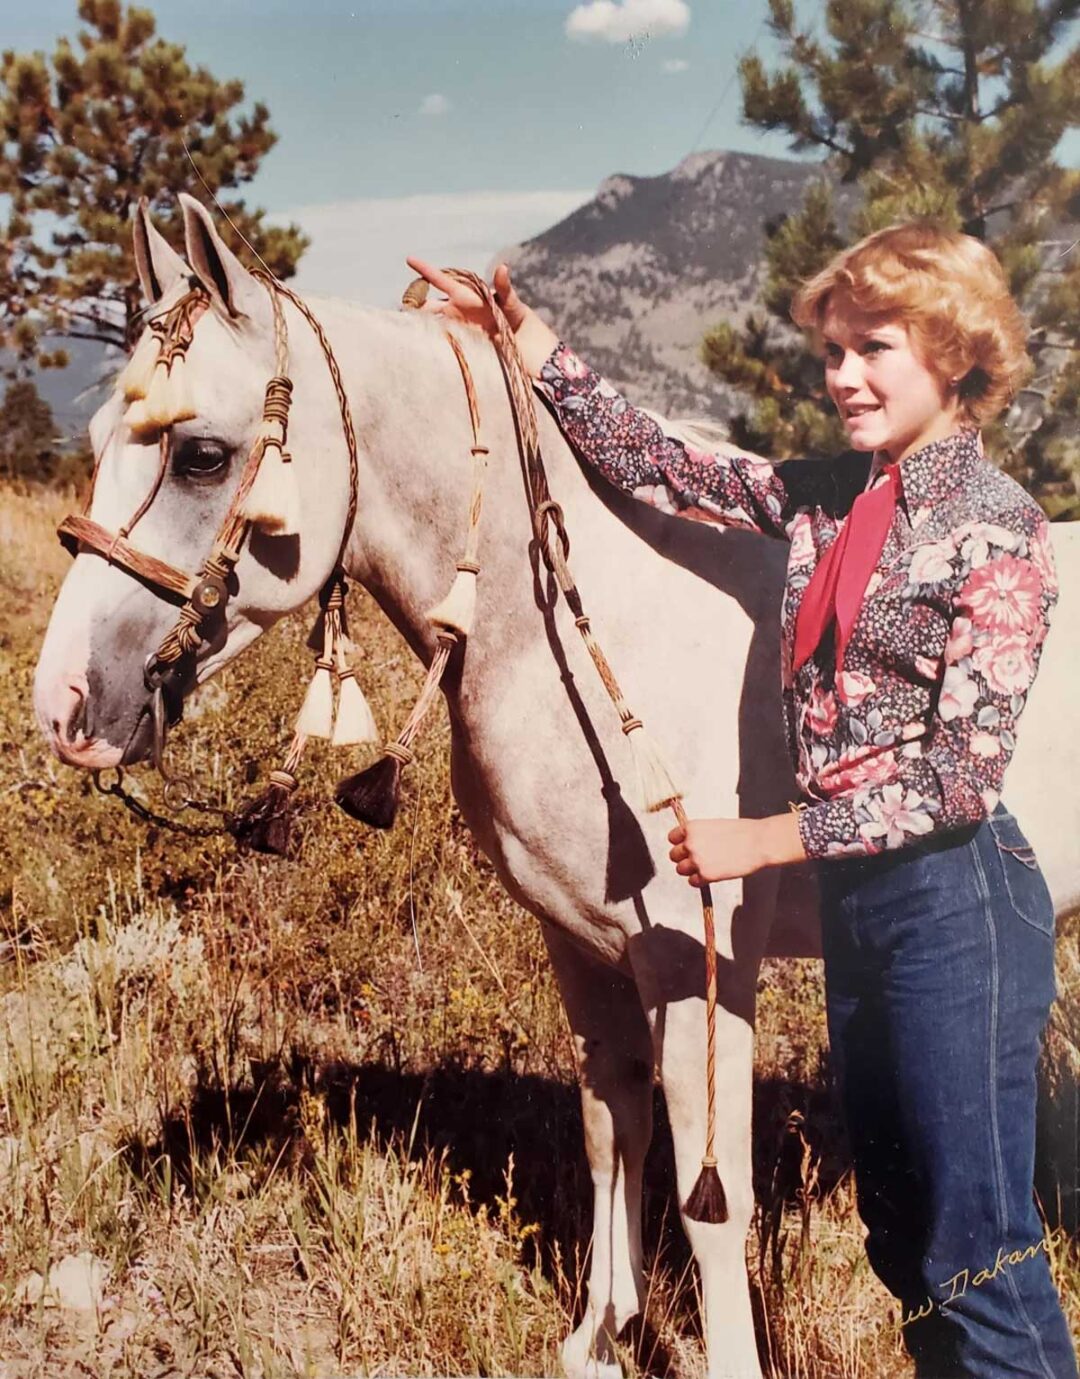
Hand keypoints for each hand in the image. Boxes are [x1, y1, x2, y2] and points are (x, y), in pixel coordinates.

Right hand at [404, 258, 527, 337]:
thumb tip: (503, 267)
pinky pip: (441, 342)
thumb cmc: (517, 318)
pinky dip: (431, 342)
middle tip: (402, 306)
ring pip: (431, 324)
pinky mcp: (459, 345)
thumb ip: (505, 288)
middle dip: (414, 304)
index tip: (410, 259)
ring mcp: (456, 329)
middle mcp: (456, 311)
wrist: (522, 345)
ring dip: (418, 324)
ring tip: (402, 327)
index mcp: (465, 297)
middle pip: (429, 305)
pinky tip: (419, 345)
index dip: (426, 270)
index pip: (441, 281)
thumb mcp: (512, 303)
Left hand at [667, 813, 805, 885]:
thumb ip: (699, 835)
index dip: (681, 843)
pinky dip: (700, 880)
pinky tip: (713, 874)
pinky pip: (693, 882)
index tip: (689, 847)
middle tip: (699, 859)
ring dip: (691, 870)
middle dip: (684, 858)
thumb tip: (689, 844)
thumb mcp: (714, 826)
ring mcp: (697, 860)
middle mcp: (690, 843)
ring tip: (707, 867)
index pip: (672, 838)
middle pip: (674, 856)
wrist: (759, 842)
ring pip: (680, 870)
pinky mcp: (706, 875)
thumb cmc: (742, 832)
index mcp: (692, 828)